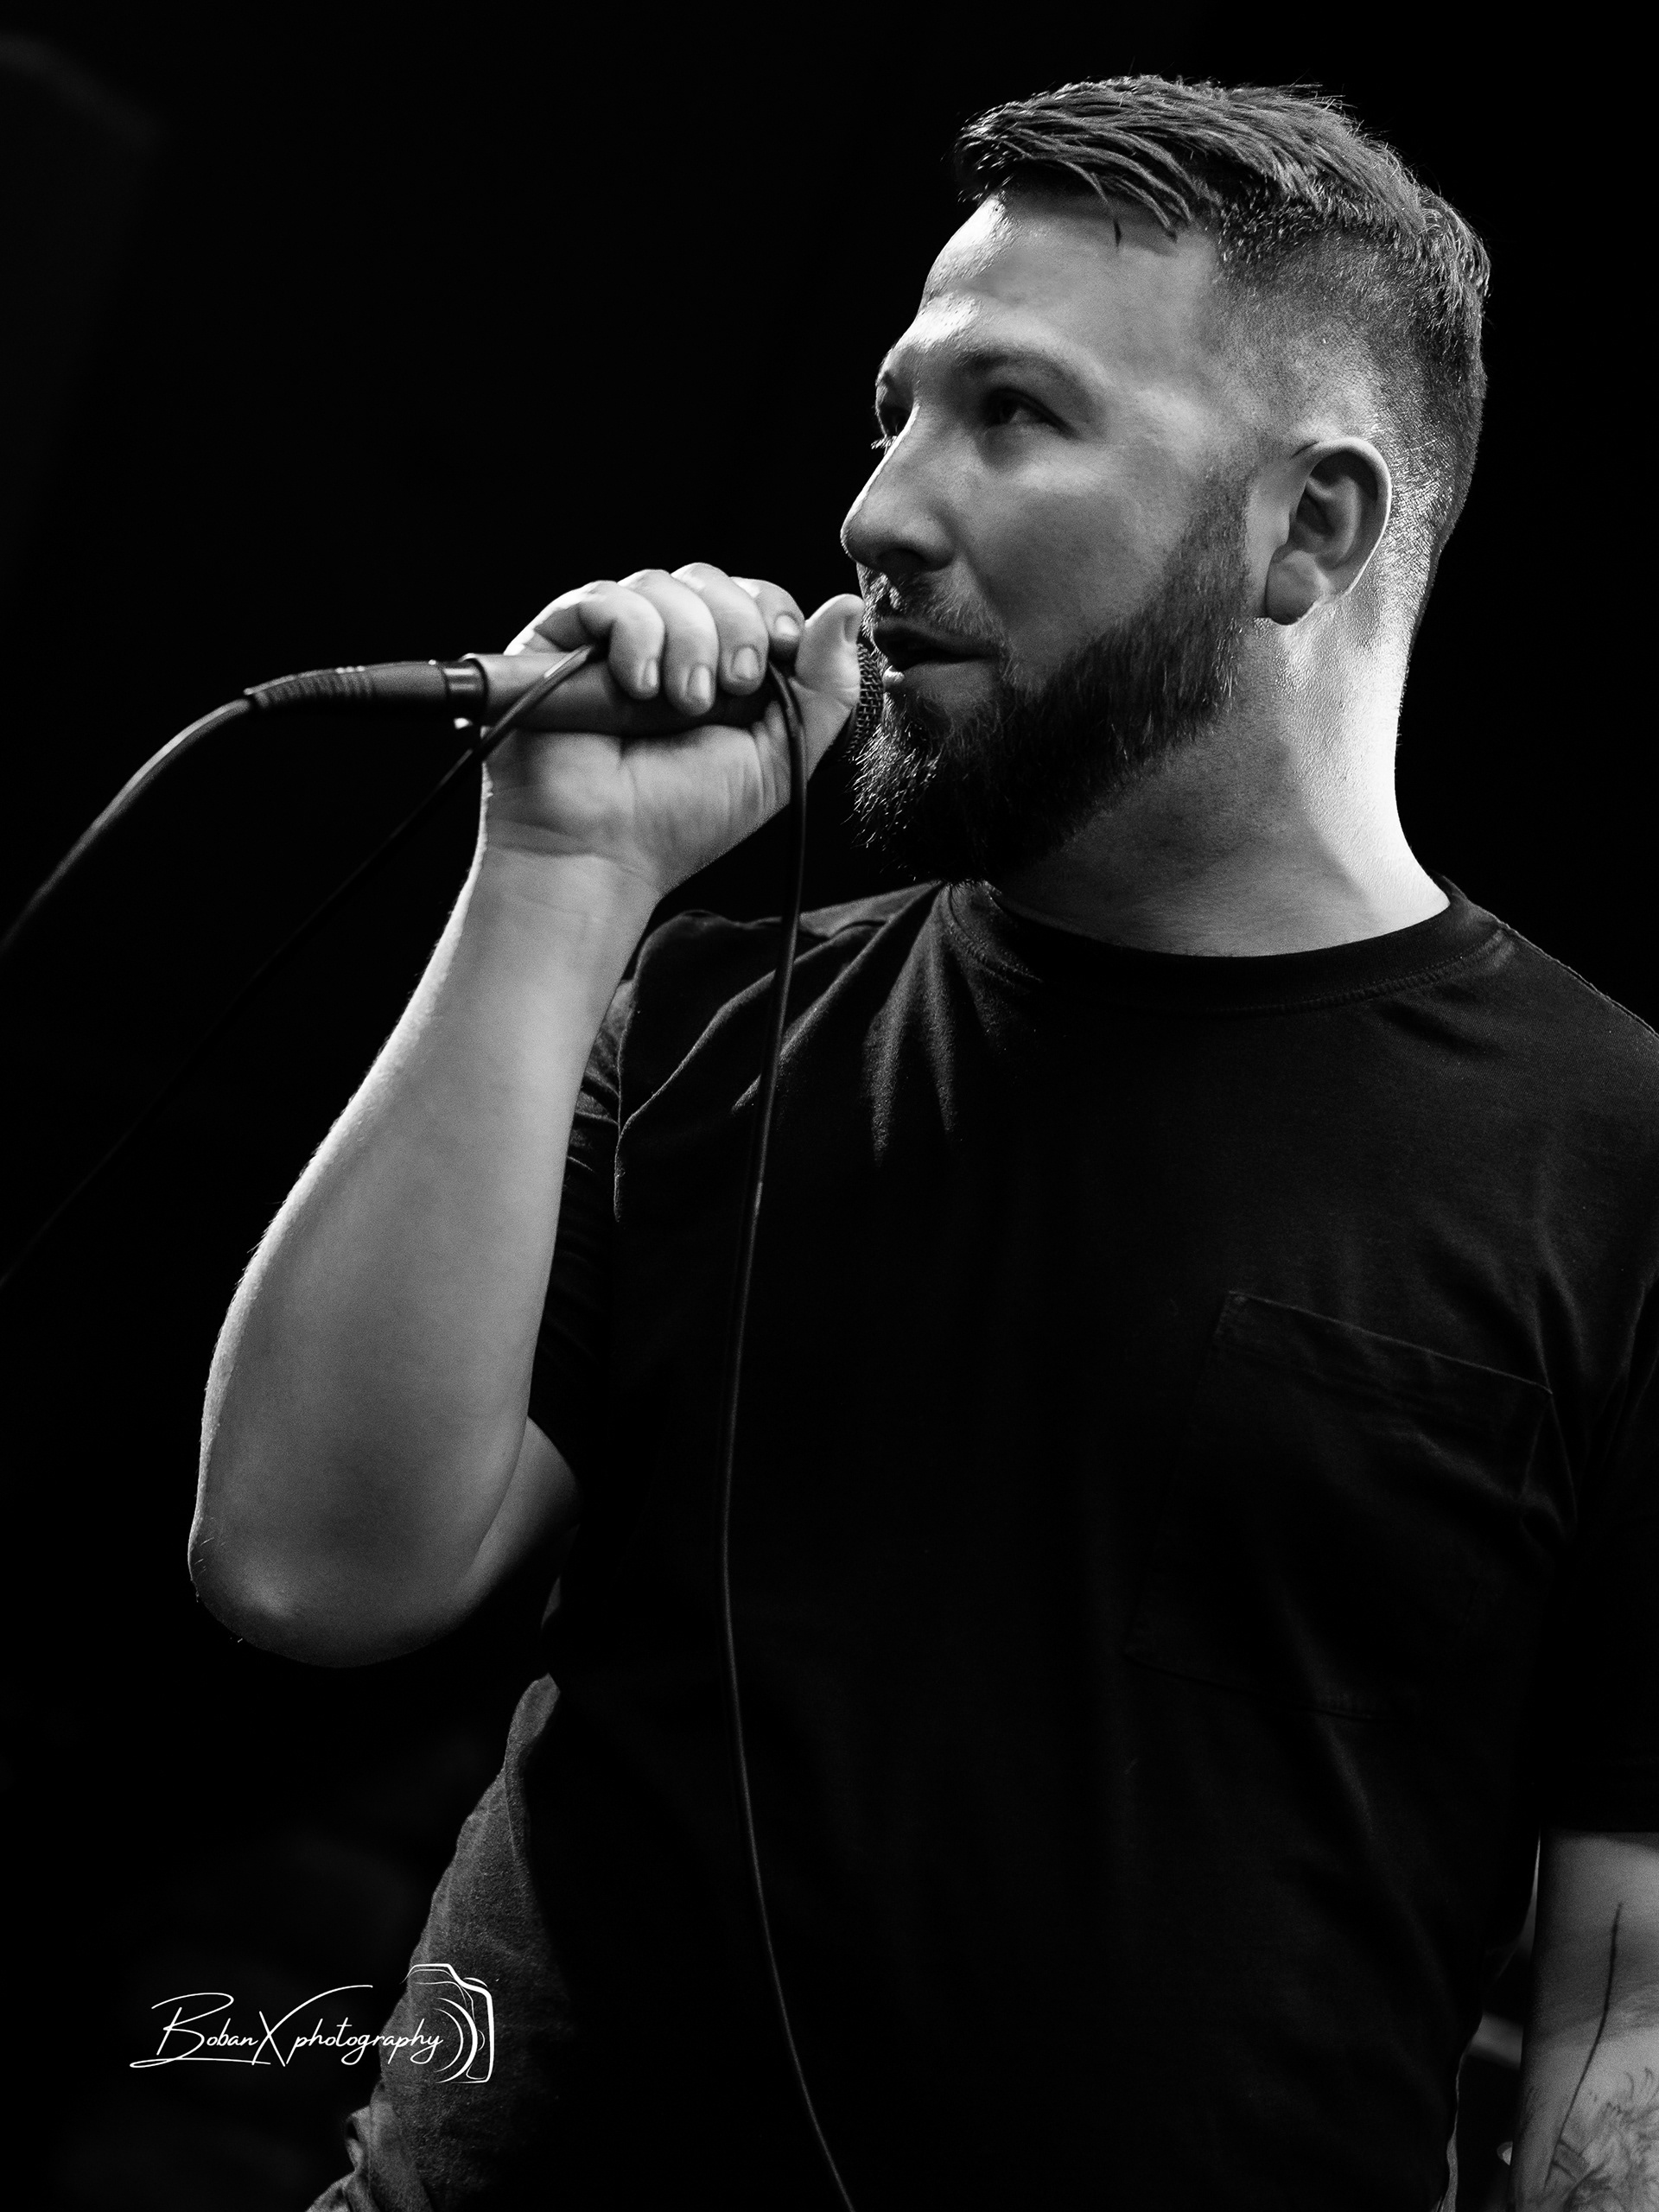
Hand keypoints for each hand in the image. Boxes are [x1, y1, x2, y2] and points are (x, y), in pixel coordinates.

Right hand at [482, 563, 863, 900]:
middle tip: (730, 691)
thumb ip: (825, 688)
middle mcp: (663, 643)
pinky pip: (607, 599)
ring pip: (663, 584)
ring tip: (680, 704)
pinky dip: (635, 635)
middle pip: (712, 581)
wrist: (604, 852)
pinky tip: (640, 687)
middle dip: (736, 628)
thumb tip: (848, 604)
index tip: (780, 653)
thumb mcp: (780, 757)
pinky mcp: (557, 641)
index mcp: (716, 665)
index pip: (753, 597)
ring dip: (688, 641)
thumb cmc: (684, 816)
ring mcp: (610, 640)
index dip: (771, 613)